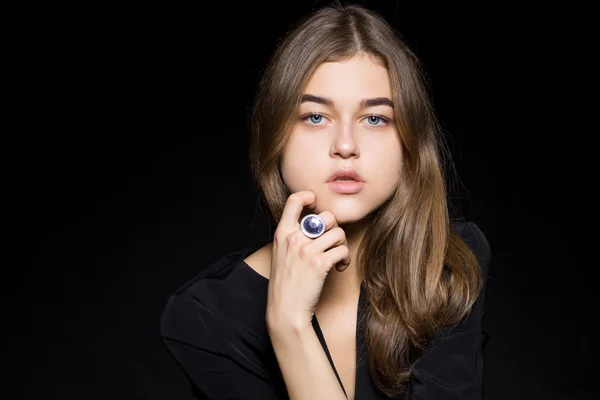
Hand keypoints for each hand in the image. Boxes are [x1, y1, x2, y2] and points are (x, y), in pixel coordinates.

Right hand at [266, 191, 350, 333]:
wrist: (286, 309)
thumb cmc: (286, 283)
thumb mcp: (281, 253)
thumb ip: (293, 236)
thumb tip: (315, 222)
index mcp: (282, 233)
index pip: (294, 200)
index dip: (309, 197)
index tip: (316, 206)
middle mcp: (294, 238)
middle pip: (326, 216)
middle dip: (335, 228)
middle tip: (332, 242)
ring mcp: (306, 250)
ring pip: (338, 233)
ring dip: (342, 245)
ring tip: (337, 257)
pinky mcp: (319, 263)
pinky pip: (342, 250)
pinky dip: (344, 259)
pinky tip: (339, 267)